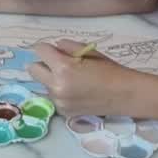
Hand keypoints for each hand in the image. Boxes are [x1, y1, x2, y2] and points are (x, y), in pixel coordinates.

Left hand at [28, 40, 142, 116]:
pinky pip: (53, 97)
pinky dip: (59, 93)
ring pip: (43, 84)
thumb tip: (54, 46)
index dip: (46, 48)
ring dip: (51, 79)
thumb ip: (68, 47)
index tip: (53, 50)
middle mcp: (56, 85)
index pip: (39, 50)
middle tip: (58, 64)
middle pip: (33, 69)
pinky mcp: (63, 112)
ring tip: (72, 80)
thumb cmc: (110, 70)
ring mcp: (59, 101)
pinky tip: (76, 92)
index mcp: (63, 67)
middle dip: (43, 64)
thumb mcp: (89, 52)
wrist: (125, 95)